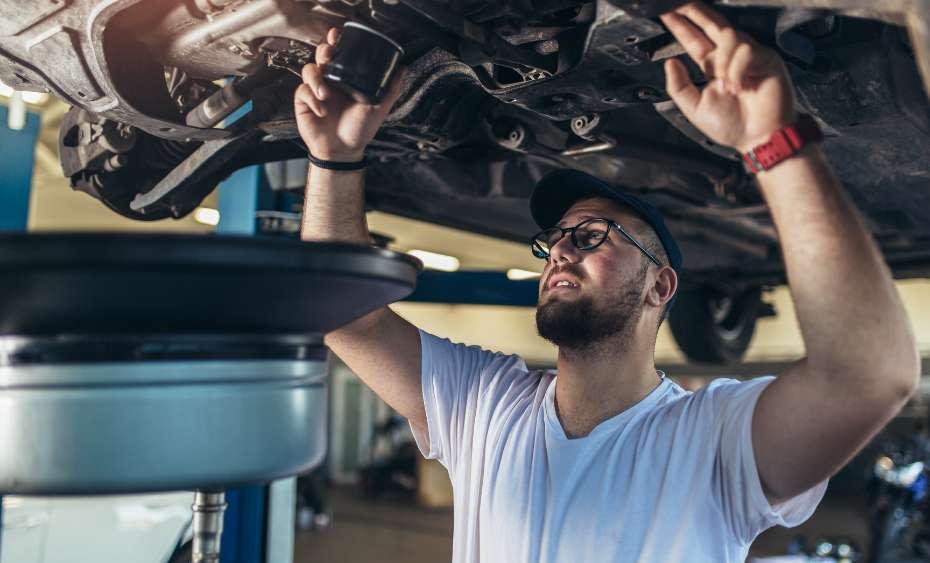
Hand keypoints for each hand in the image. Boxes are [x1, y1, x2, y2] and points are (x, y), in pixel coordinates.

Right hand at [294, 27, 406, 161]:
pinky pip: (303, 91)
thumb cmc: (360, 130)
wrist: (344, 151)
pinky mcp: (304, 103)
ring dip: (316, 78)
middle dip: (323, 51)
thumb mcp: (379, 108)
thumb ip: (390, 89)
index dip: (335, 41)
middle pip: (320, 55)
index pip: (338, 53)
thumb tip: (403, 68)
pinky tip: (323, 110)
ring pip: (309, 70)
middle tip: (328, 57)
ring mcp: (315, 91)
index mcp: (346, 78)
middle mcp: (330, 81)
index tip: (336, 35)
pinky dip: (312, 99)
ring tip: (325, 94)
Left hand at [660, 2, 797, 151]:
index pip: (695, 40)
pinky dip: (737, 69)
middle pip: (713, 24)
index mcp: (715, 67)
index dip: (682, 27)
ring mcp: (750, 56)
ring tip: (725, 84)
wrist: (759, 138)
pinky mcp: (767, 58)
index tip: (668, 15)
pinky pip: (745, 50)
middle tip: (681, 4)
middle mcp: (731, 58)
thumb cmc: (734, 127)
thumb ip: (679, 87)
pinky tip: (739, 86)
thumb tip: (669, 63)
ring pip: (729, 36)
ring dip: (721, 61)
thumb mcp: (695, 108)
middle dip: (696, 12)